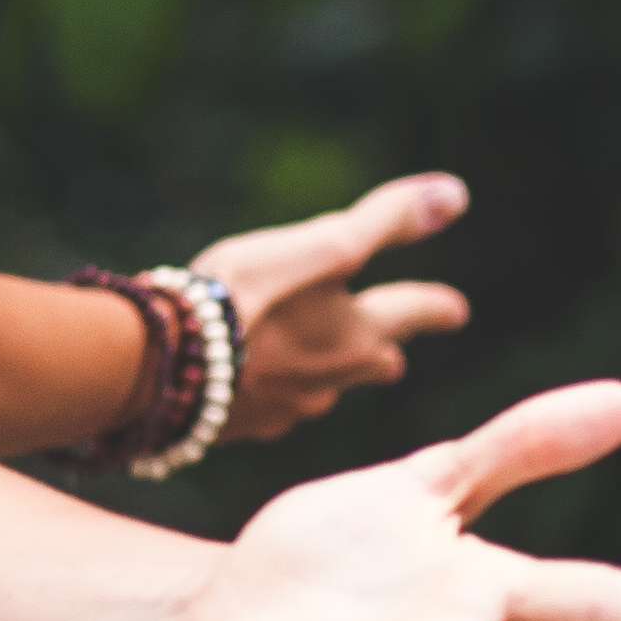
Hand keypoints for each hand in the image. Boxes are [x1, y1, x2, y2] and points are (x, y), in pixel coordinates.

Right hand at [185, 173, 476, 438]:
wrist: (165, 365)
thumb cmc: (248, 297)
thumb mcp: (325, 246)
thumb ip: (387, 222)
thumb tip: (455, 194)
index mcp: (359, 336)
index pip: (412, 314)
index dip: (436, 307)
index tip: (456, 309)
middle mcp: (332, 380)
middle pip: (372, 364)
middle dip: (381, 352)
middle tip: (390, 349)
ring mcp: (285, 410)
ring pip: (320, 389)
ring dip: (323, 372)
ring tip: (312, 360)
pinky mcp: (239, 427)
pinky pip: (266, 406)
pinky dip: (266, 388)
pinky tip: (247, 381)